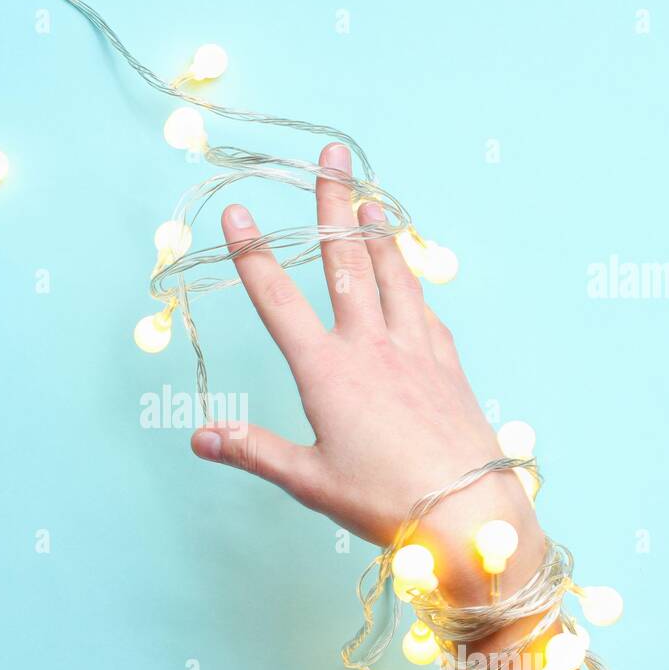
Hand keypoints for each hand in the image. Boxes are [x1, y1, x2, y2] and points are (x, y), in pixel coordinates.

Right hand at [190, 142, 540, 601]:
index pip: (278, 300)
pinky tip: (410, 278)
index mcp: (327, 372)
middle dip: (333, 205)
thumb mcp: (308, 481)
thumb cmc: (384, 501)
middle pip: (346, 263)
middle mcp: (371, 347)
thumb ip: (253, 450)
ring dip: (378, 233)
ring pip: (393, 275)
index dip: (253, 254)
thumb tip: (200, 437)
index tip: (238, 212)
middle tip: (333, 157)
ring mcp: (414, 349)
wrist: (468, 512)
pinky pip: (425, 309)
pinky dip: (412, 283)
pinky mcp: (447, 363)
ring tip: (368, 199)